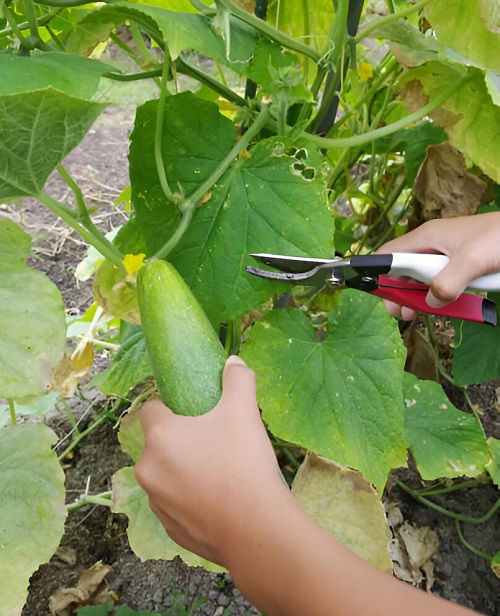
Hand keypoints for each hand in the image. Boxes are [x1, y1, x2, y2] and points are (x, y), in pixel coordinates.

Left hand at [135, 355, 288, 567]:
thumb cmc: (243, 462)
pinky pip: (175, 504)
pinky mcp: (169, 529)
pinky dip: (189, 500)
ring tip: (218, 473)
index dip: (169, 407)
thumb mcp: (244, 411)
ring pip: (165, 475)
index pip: (150, 410)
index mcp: (160, 436)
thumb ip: (238, 380)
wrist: (255, 529)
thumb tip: (234, 362)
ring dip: (182, 470)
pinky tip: (217, 501)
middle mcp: (148, 468)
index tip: (193, 413)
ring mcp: (156, 502)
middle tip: (213, 442)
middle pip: (158, 444)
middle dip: (179, 440)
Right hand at [378, 212, 499, 319]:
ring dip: (421, 297)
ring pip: (423, 279)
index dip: (380, 276)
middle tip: (404, 314)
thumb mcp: (471, 261)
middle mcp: (433, 245)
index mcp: (427, 237)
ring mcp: (448, 255)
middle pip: (403, 271)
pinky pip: (443, 282)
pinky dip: (442, 295)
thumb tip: (430, 302)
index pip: (389, 255)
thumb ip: (446, 283)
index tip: (386, 299)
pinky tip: (447, 305)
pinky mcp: (462, 264)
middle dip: (400, 293)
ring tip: (422, 313)